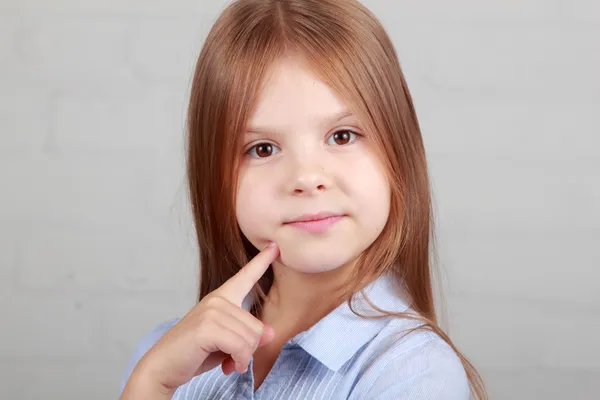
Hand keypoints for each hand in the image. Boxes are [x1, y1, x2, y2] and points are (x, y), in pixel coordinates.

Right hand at [121, 242, 278, 397]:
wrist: (162, 367)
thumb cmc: (194, 353)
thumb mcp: (227, 343)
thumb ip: (247, 335)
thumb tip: (270, 332)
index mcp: (221, 298)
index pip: (245, 276)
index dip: (262, 260)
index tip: (275, 246)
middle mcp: (218, 300)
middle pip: (257, 327)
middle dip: (248, 350)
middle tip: (232, 358)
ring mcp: (212, 311)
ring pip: (250, 338)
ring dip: (242, 358)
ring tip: (228, 362)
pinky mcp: (208, 326)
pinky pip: (240, 347)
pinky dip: (238, 361)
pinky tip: (227, 367)